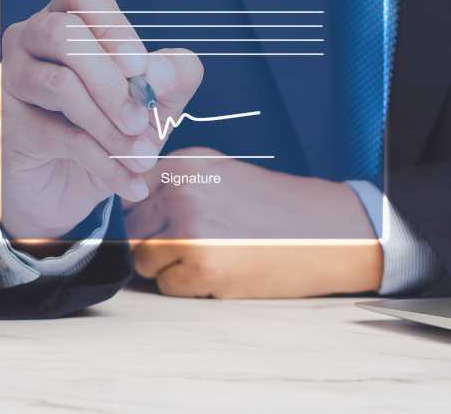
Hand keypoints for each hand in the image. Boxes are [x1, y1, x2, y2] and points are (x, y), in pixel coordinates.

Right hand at [0, 0, 203, 241]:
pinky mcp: (8, 125)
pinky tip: (131, 183)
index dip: (112, 23)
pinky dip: (105, 163)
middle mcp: (32, 39)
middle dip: (112, 81)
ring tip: (144, 157)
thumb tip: (161, 73)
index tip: (140, 66)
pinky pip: (61, 137)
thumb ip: (172, 77)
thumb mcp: (156, 102)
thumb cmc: (113, 129)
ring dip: (110, 126)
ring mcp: (13, 79)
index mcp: (70, 17)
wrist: (70, 191)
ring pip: (60, 85)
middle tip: (142, 119)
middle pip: (63, 34)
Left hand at [126, 148, 382, 297]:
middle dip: (154, 243)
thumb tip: (124, 203)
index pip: (128, 192)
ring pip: (144, 259)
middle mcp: (182, 189)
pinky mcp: (202, 265)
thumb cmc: (273, 208)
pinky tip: (221, 272)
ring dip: (168, 267)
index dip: (144, 214)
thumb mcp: (219, 174)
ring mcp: (190, 228)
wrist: (326, 231)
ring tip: (208, 257)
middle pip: (132, 228)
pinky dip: (188, 287)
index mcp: (183, 163)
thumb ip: (174, 183)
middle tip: (195, 245)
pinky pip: (167, 286)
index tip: (165, 223)